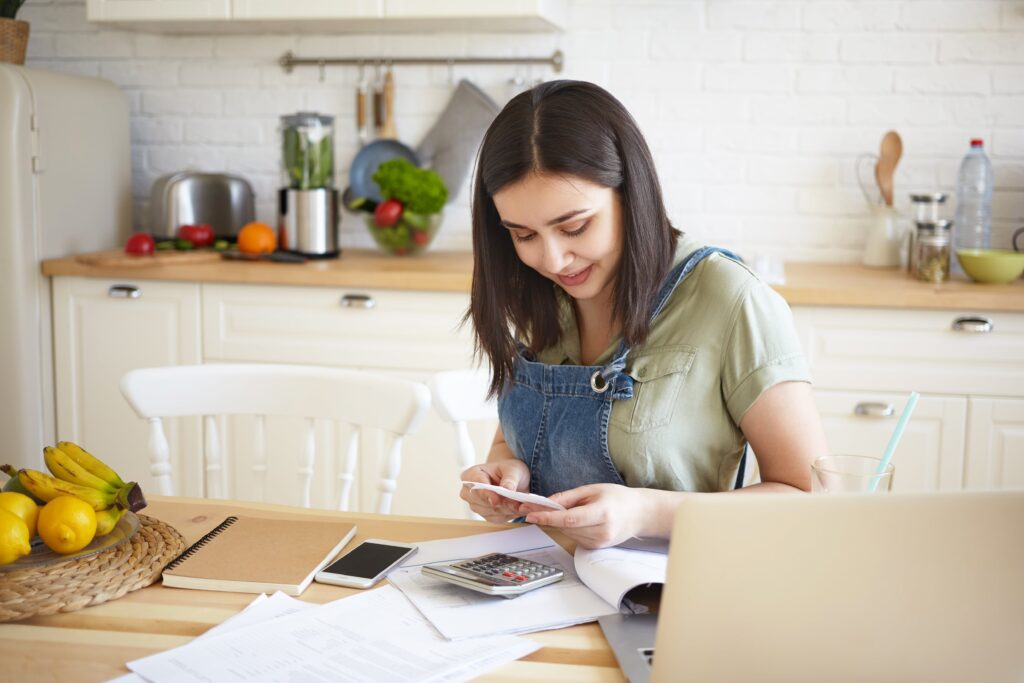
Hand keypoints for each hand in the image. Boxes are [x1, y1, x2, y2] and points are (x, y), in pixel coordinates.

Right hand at [459, 459, 530, 523]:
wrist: (513, 479)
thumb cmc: (509, 471)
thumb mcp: (513, 469)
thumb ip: (510, 479)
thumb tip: (507, 489)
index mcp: (471, 475)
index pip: (475, 486)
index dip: (485, 494)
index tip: (496, 499)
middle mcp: (469, 492)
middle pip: (483, 502)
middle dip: (501, 503)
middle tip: (518, 504)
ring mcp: (476, 506)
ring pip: (491, 511)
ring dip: (508, 510)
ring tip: (522, 506)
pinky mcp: (486, 515)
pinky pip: (497, 518)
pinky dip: (510, 514)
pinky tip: (519, 510)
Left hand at [518, 484, 651, 548]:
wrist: (639, 514)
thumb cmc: (617, 498)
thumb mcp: (593, 489)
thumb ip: (568, 497)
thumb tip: (546, 502)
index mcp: (602, 514)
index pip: (569, 519)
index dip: (548, 517)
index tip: (531, 514)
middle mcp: (601, 532)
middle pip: (565, 527)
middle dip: (546, 517)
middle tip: (530, 507)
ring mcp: (599, 543)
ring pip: (567, 533)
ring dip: (556, 523)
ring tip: (554, 510)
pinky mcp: (595, 548)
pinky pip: (574, 537)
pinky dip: (568, 528)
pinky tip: (573, 519)